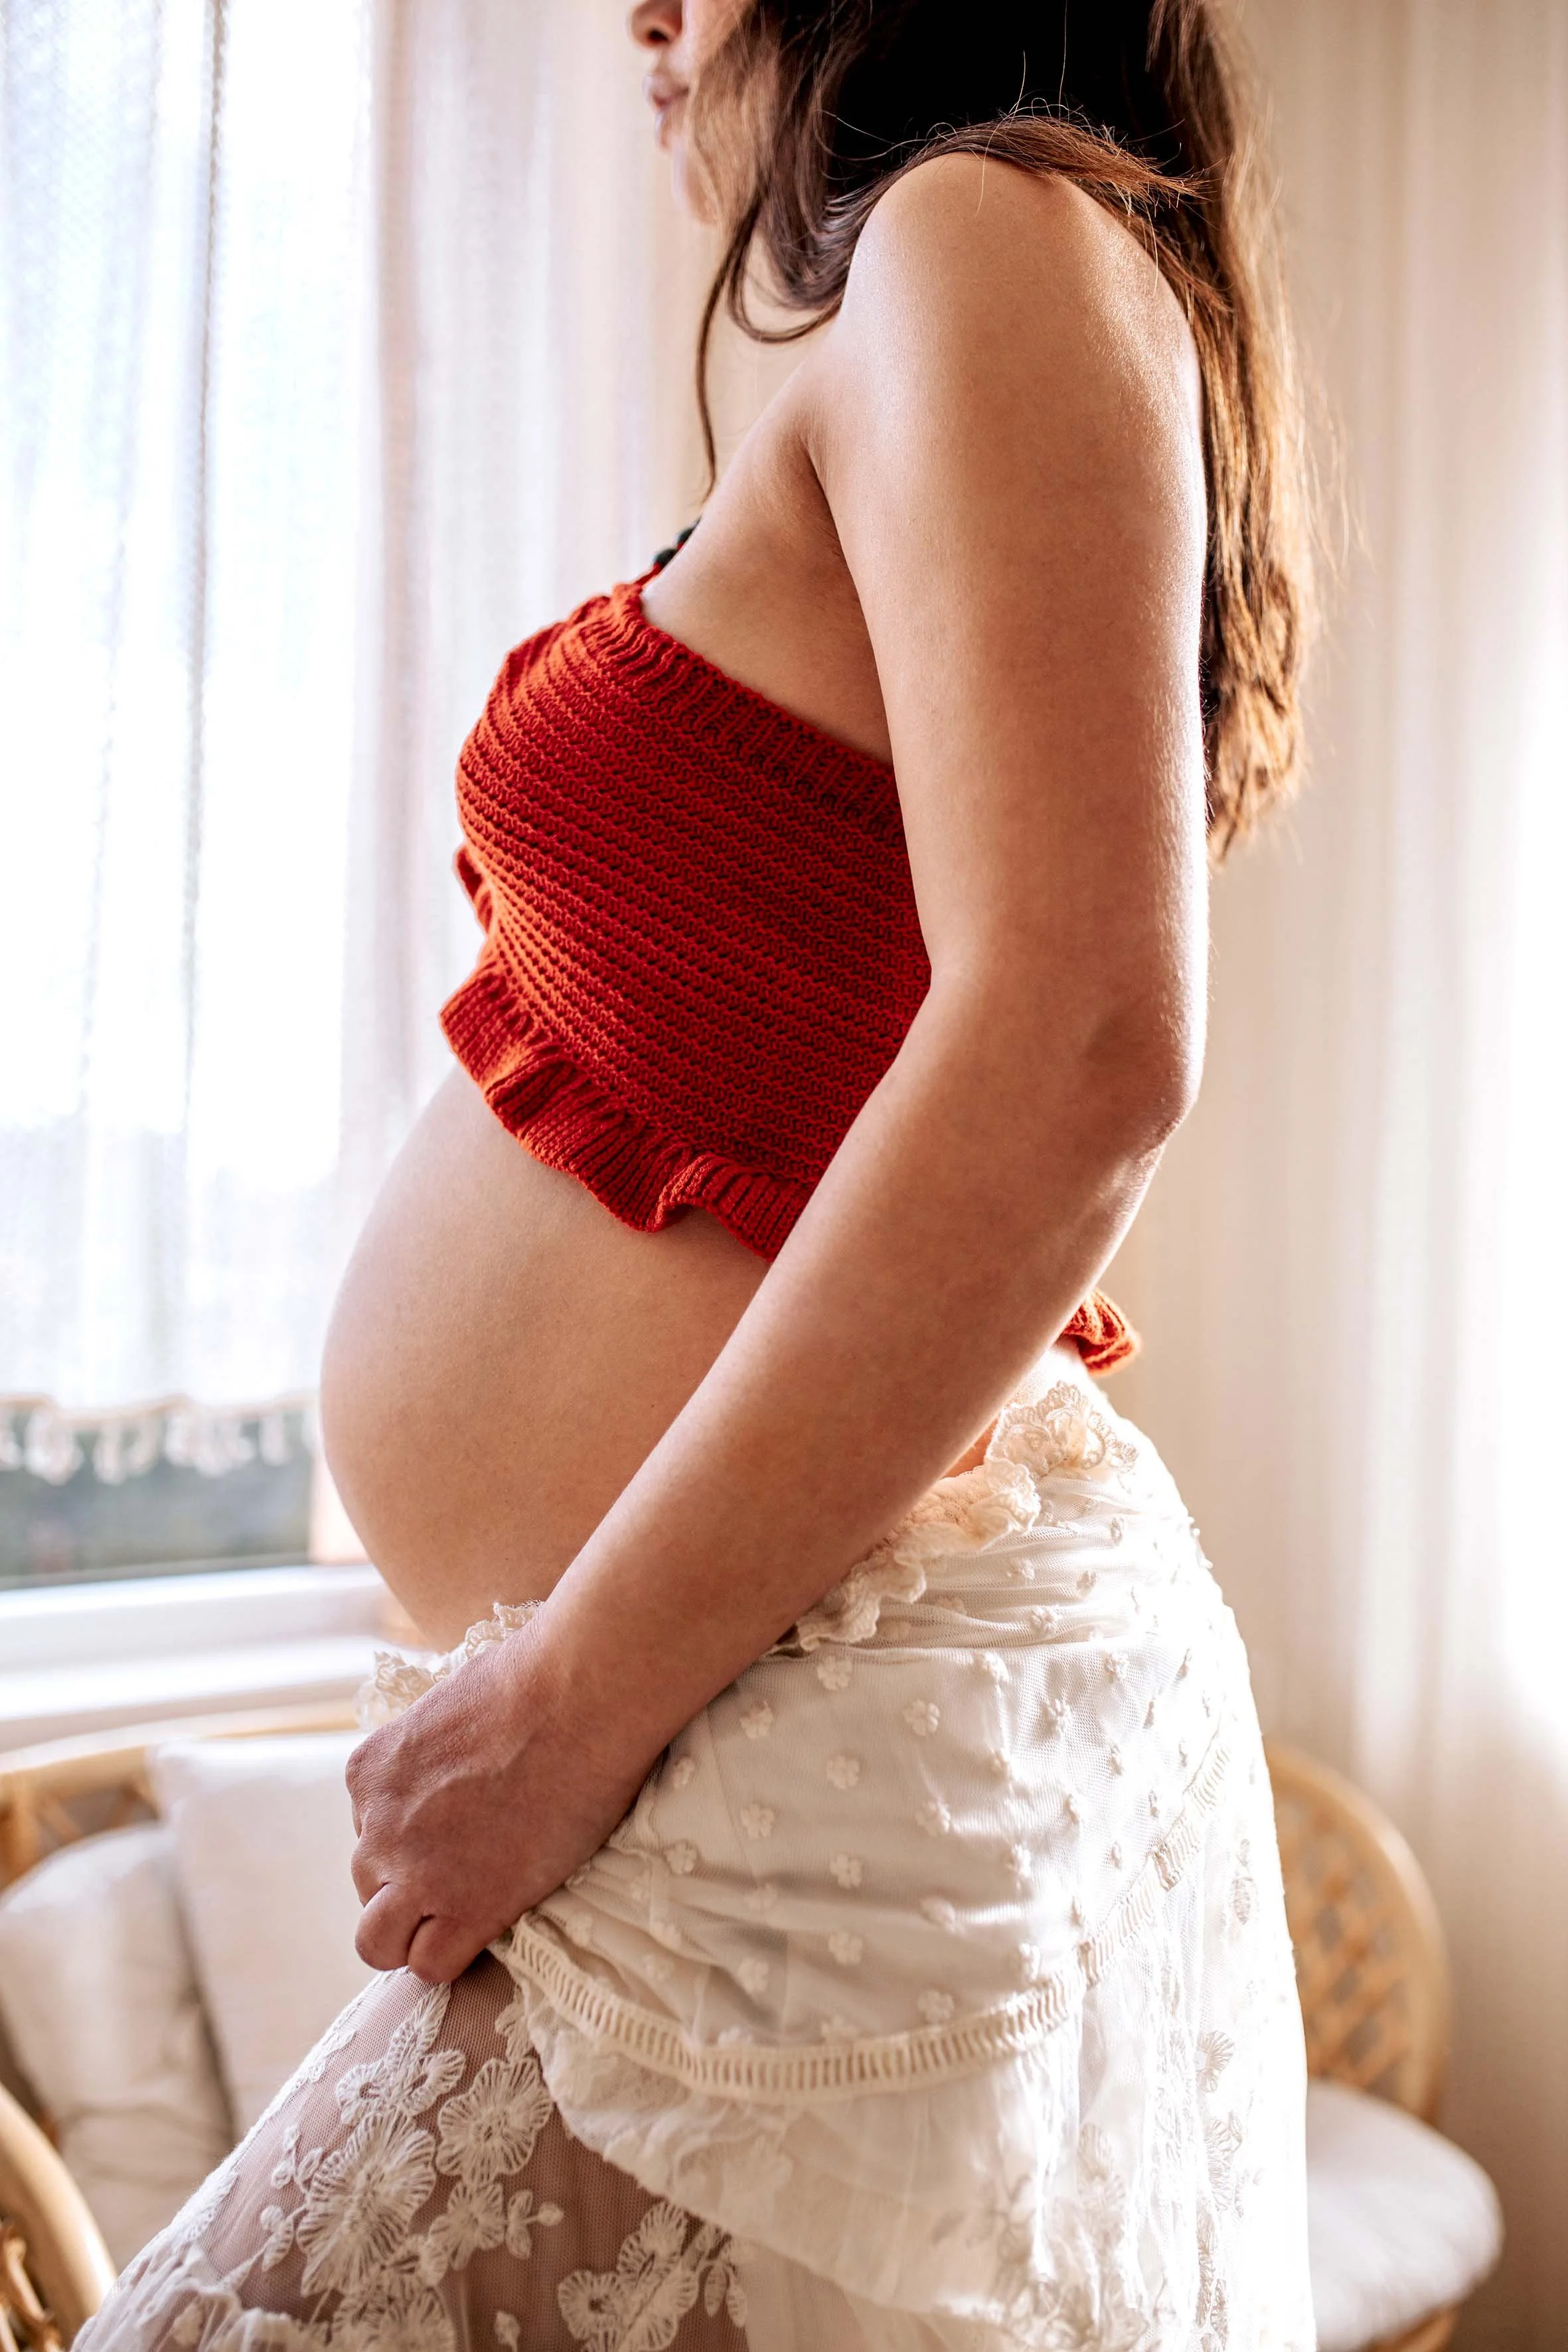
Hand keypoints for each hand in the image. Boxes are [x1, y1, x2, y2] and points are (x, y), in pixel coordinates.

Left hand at [346, 1626, 653, 1983]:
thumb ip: (435, 1750)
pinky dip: (456, 1957)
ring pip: (379, 1944)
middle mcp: (376, 1827)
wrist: (577, 1697)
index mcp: (370, 1774)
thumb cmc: (532, 1681)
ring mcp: (415, 1873)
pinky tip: (490, 1930)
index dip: (411, 1841)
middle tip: (466, 1872)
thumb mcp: (451, 1705)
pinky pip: (433, 1964)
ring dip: (415, 1935)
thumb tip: (458, 1761)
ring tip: (466, 1918)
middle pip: (370, 1885)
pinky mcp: (464, 1907)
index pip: (368, 1834)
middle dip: (409, 1886)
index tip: (453, 1834)